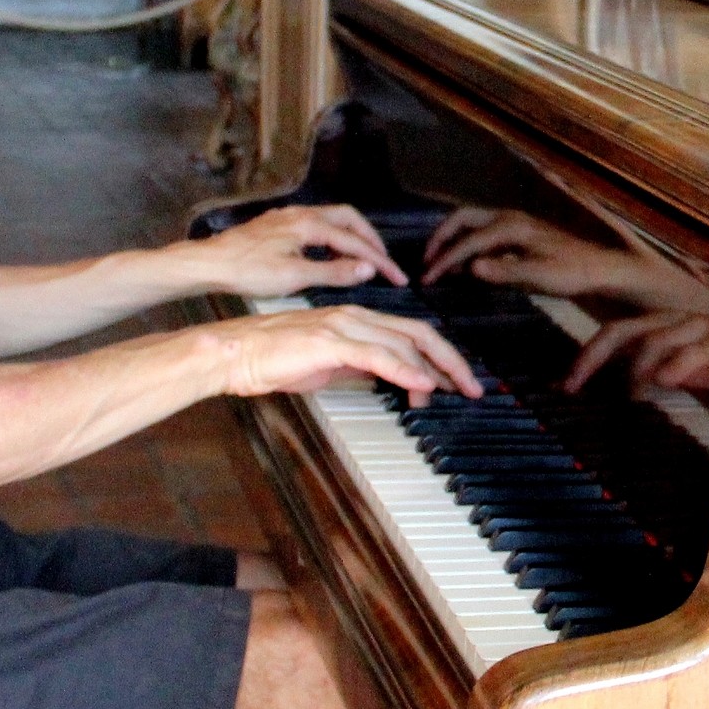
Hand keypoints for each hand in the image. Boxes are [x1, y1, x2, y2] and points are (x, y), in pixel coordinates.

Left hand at [196, 204, 405, 300]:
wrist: (207, 264)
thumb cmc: (247, 271)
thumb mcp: (295, 277)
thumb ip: (335, 272)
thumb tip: (368, 269)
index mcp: (310, 224)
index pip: (355, 241)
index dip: (380, 260)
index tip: (398, 277)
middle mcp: (301, 213)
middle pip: (349, 218)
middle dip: (370, 239)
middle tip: (383, 261)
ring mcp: (287, 217)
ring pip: (331, 219)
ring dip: (350, 238)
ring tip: (359, 261)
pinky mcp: (276, 225)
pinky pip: (315, 224)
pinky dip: (330, 239)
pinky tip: (326, 257)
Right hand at [209, 305, 478, 406]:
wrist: (235, 353)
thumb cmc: (275, 358)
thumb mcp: (330, 365)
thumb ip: (361, 367)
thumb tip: (391, 378)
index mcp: (357, 319)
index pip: (412, 334)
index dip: (441, 356)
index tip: (459, 381)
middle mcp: (356, 316)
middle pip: (419, 333)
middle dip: (451, 360)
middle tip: (473, 387)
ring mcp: (343, 326)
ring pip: (403, 343)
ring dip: (433, 370)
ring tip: (453, 392)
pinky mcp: (329, 342)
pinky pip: (376, 355)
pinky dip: (403, 369)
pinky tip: (421, 385)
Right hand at [422, 207, 635, 297]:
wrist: (602, 269)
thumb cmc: (573, 274)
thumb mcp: (540, 277)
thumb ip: (505, 272)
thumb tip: (471, 268)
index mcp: (512, 227)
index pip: (468, 242)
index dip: (445, 260)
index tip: (427, 279)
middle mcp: (510, 218)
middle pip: (463, 218)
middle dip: (441, 238)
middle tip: (426, 263)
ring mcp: (515, 223)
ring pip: (473, 223)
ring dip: (453, 240)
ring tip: (440, 266)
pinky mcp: (520, 233)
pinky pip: (484, 232)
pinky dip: (468, 244)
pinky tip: (466, 266)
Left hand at [564, 311, 708, 398]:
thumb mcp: (687, 372)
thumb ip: (657, 375)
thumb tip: (629, 389)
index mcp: (665, 326)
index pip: (616, 332)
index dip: (587, 355)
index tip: (565, 385)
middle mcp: (677, 321)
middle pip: (624, 329)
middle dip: (592, 356)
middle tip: (571, 385)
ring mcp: (701, 329)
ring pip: (655, 339)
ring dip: (634, 368)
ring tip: (627, 394)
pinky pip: (694, 351)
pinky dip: (675, 366)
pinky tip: (663, 383)